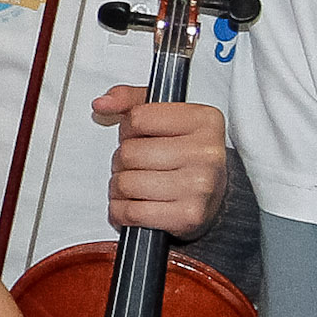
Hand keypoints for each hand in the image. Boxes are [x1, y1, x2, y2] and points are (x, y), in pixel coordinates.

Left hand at [92, 86, 225, 237]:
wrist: (214, 195)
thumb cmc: (186, 154)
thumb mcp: (166, 116)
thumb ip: (132, 101)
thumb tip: (102, 104)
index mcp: (204, 121)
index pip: (137, 119)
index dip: (127, 129)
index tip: (137, 136)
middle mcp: (206, 153)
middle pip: (129, 153)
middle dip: (121, 161)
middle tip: (135, 165)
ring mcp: (200, 186)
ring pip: (126, 183)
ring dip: (119, 188)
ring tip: (134, 185)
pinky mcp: (188, 216)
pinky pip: (132, 212)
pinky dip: (122, 211)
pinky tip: (133, 205)